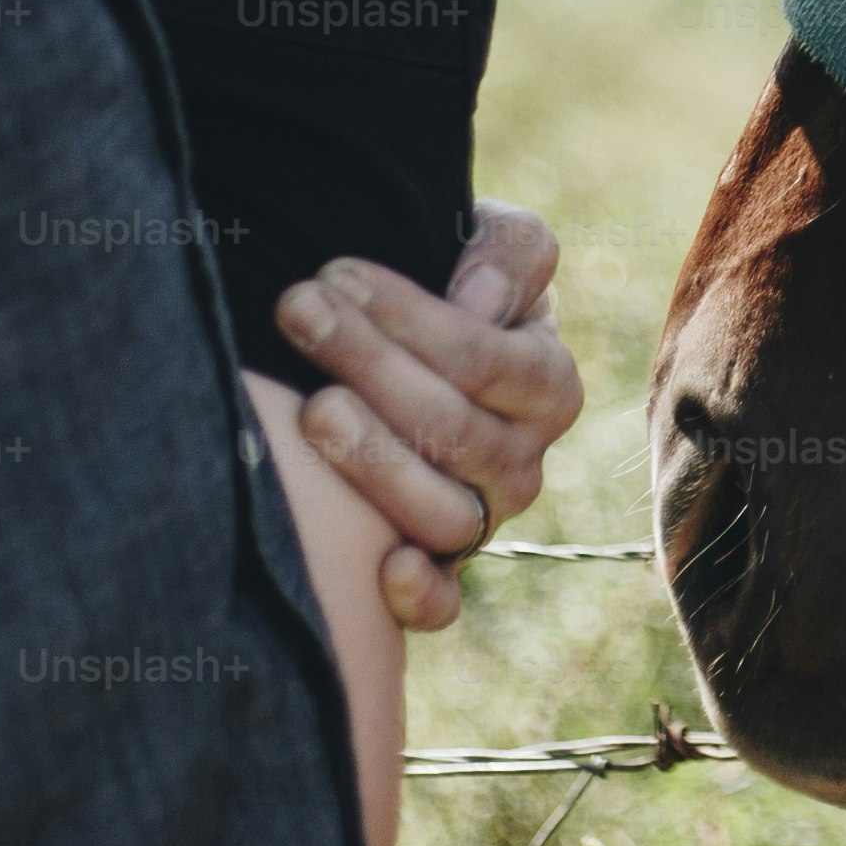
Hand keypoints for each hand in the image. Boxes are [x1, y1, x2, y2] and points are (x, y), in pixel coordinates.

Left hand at [277, 202, 585, 632]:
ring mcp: (481, 520)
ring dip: (374, 461)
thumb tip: (478, 300)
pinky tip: (382, 565)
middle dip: (369, 364)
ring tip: (309, 406)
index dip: (410, 318)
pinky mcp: (437, 570)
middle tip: (297, 310)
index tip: (335, 273)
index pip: (485, 359)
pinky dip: (421, 593)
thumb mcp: (496, 243)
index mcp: (549, 385)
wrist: (413, 352)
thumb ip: (510, 253)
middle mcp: (524, 462)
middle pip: (456, 431)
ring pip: (446, 514)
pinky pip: (444, 602)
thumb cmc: (453, 287)